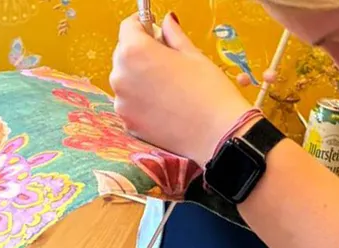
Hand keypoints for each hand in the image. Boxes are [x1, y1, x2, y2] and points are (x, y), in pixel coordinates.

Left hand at [110, 13, 252, 164]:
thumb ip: (173, 35)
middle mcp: (120, 76)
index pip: (129, 27)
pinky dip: (142, 102)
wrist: (217, 135)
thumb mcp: (193, 54)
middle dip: (141, 53)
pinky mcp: (128, 124)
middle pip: (124, 54)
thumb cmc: (209, 92)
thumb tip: (167, 22)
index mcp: (135, 51)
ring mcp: (122, 103)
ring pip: (127, 81)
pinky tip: (165, 107)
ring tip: (169, 89)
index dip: (144, 25)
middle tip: (167, 62)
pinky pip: (131, 104)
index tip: (155, 31)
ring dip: (140, 79)